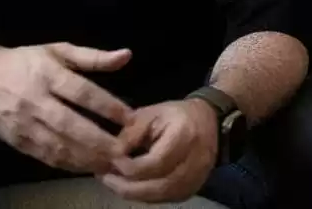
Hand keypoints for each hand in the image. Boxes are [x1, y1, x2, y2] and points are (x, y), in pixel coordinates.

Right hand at [0, 41, 133, 172]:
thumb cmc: (26, 61)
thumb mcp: (58, 50)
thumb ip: (92, 57)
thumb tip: (126, 56)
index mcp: (47, 73)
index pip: (81, 91)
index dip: (107, 105)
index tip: (130, 117)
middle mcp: (35, 99)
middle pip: (71, 124)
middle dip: (100, 140)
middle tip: (126, 151)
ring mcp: (24, 124)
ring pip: (59, 146)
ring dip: (88, 158)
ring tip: (113, 164)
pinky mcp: (18, 142)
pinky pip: (47, 157)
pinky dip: (70, 165)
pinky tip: (88, 167)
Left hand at [99, 99, 218, 202]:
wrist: (206, 119)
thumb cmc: (175, 114)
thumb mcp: (150, 113)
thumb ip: (131, 133)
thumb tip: (112, 153)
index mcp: (184, 136)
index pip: (155, 162)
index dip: (131, 166)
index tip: (112, 160)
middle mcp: (194, 162)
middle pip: (159, 186)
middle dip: (128, 186)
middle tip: (105, 178)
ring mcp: (197, 179)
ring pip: (162, 196)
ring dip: (135, 193)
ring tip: (113, 183)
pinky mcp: (193, 189)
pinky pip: (166, 199)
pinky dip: (146, 195)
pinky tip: (130, 187)